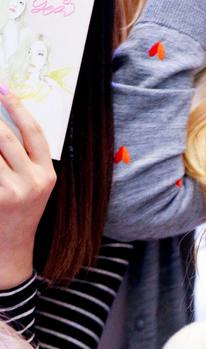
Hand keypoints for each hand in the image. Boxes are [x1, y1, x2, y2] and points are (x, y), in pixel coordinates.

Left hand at [0, 88, 55, 288]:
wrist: (11, 249)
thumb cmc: (20, 212)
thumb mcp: (35, 187)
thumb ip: (26, 158)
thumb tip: (5, 122)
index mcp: (48, 176)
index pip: (35, 133)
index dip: (18, 107)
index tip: (3, 88)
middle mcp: (33, 182)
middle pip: (6, 136)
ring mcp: (12, 192)